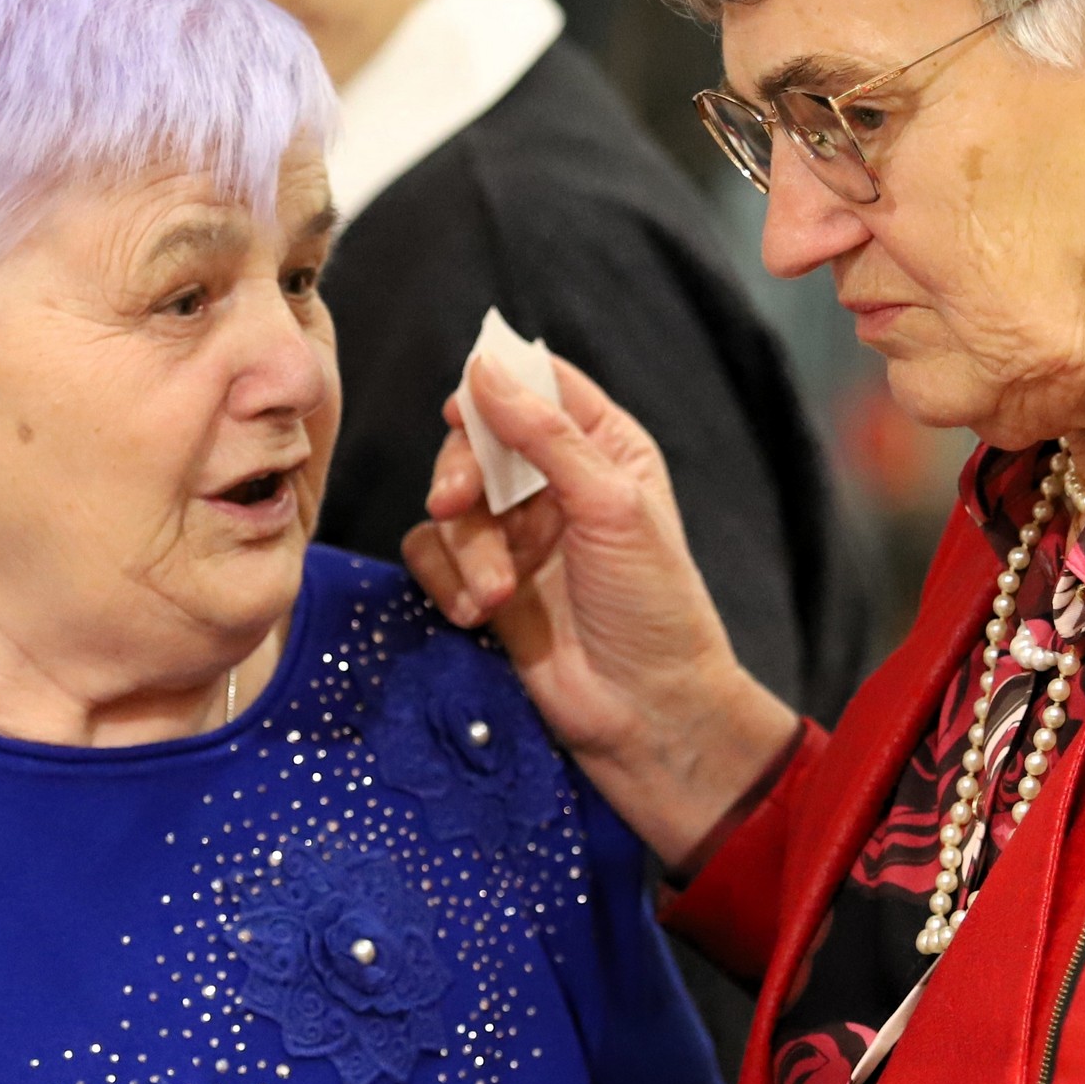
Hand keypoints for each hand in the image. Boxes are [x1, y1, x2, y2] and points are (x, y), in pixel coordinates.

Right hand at [401, 351, 798, 868]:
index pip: (541, 387)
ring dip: (466, 551)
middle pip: (477, 442)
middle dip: (461, 473)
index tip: (462, 405)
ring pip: (450, 507)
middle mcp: (556, 485)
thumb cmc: (652, 607)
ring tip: (498, 596)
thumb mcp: (611, 506)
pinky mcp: (485, 584)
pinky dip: (448, 582)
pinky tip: (478, 615)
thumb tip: (484, 369)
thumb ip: (545, 435)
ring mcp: (517, 536)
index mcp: (604, 449)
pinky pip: (433, 558)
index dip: (497, 386)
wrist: (644, 714)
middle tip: (456, 503)